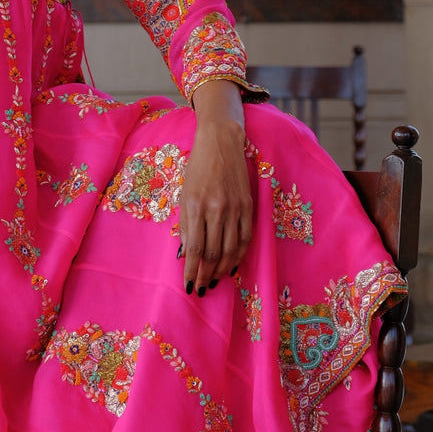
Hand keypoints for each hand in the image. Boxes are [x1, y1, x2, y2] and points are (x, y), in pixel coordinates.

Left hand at [179, 81, 252, 295]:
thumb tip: (186, 254)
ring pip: (230, 249)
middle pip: (212, 253)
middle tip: (202, 288)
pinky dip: (239, 255)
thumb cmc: (197, 169)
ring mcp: (235, 208)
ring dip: (222, 270)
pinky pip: (245, 238)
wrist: (221, 143)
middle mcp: (216, 209)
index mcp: (195, 206)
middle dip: (206, 275)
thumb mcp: (184, 194)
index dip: (192, 270)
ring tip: (216, 281)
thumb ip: (185, 224)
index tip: (189, 285)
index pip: (193, 248)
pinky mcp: (248, 206)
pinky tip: (232, 266)